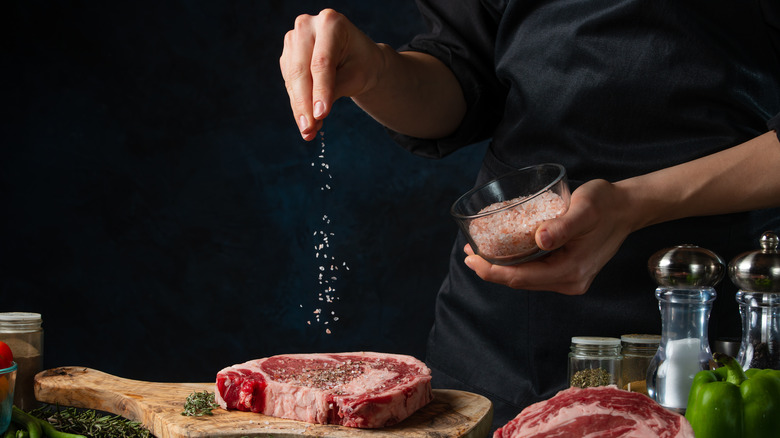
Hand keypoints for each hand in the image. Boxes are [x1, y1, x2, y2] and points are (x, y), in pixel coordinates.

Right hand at [280, 9, 383, 140]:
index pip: (321, 63)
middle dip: (304, 104)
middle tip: (309, 130)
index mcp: (330, 23)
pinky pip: (289, 83)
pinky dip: (297, 103)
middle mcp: (307, 26)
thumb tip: (315, 116)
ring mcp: (293, 39)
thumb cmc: (362, 64)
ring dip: (299, 108)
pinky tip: (306, 120)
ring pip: (292, 79)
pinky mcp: (288, 54)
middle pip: (301, 70)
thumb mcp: (356, 76)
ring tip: (309, 131)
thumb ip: (335, 90)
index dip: (320, 91)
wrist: (358, 59)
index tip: (321, 115)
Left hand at [463, 179, 633, 294]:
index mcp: (571, 272)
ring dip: (501, 267)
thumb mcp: (585, 209)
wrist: (626, 208)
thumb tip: (541, 239)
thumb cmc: (605, 205)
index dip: (492, 271)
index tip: (472, 257)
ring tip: (479, 250)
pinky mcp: (567, 270)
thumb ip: (563, 225)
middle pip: (520, 282)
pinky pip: (534, 271)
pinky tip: (503, 250)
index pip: (522, 278)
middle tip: (469, 252)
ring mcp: (569, 278)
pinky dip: (516, 262)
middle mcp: (569, 281)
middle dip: (491, 270)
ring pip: (526, 278)